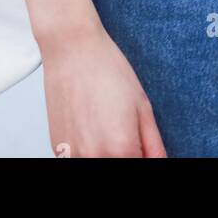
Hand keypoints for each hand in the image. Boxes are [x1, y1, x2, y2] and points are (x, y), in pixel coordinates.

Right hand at [42, 21, 167, 157]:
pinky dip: (89, 150)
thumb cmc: (105, 69)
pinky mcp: (57, 150)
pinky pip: (80, 159)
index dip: (143, 156)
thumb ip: (154, 145)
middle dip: (127, 154)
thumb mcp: (142, 106)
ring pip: (98, 164)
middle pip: (119, 166)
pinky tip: (90, 126)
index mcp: (121, 149)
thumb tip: (159, 162)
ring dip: (106, 153)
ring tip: (106, 126)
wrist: (72, 49)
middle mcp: (94, 158)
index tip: (142, 148)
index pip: (140, 169)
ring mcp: (72, 156)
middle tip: (125, 132)